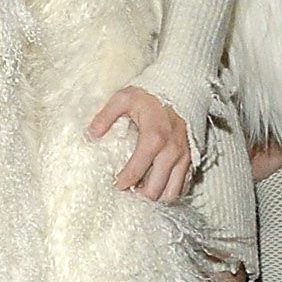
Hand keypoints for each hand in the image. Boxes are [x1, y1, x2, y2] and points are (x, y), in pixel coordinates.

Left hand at [89, 86, 192, 203]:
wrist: (182, 87)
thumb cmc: (150, 94)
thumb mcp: (122, 99)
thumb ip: (104, 117)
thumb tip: (89, 136)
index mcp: (153, 138)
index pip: (135, 173)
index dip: (122, 183)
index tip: (114, 185)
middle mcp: (172, 151)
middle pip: (155, 190)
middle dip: (138, 194)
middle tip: (126, 190)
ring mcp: (184, 157)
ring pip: (172, 192)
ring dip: (155, 195)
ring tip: (141, 189)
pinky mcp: (192, 158)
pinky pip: (183, 185)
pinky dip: (170, 189)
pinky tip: (156, 183)